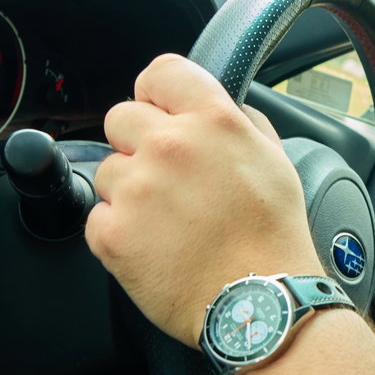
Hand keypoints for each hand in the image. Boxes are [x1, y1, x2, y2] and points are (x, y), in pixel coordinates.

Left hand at [85, 53, 321, 346]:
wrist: (262, 303)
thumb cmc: (273, 238)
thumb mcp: (276, 161)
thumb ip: (243, 124)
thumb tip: (222, 108)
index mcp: (213, 122)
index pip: (160, 71)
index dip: (157, 92)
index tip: (159, 110)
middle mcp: (169, 147)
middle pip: (120, 117)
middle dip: (138, 143)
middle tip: (168, 179)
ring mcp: (136, 189)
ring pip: (107, 171)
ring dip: (129, 191)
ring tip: (168, 223)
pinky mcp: (112, 233)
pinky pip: (98, 218)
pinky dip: (119, 232)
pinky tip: (155, 247)